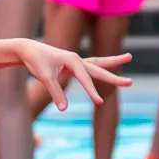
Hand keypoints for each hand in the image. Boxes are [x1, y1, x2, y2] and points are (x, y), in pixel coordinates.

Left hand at [16, 43, 132, 110]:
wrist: (28, 49)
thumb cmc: (36, 61)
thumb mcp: (44, 77)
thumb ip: (55, 93)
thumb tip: (64, 109)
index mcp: (73, 60)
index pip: (86, 79)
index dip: (92, 91)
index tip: (100, 103)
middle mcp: (77, 59)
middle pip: (99, 69)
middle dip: (114, 76)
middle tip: (130, 83)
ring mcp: (76, 62)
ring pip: (98, 63)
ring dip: (113, 62)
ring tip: (129, 57)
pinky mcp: (72, 65)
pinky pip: (90, 67)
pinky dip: (100, 67)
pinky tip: (109, 67)